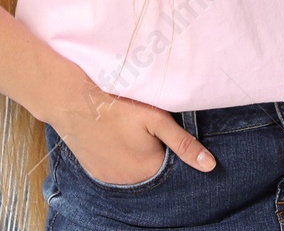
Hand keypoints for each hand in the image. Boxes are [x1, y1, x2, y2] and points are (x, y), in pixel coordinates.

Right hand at [46, 66, 214, 185]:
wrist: (72, 101)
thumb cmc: (117, 105)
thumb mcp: (156, 119)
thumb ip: (184, 144)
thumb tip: (210, 166)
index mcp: (149, 170)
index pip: (171, 166)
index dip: (170, 147)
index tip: (161, 132)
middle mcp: (130, 182)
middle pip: (151, 170)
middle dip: (153, 153)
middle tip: (143, 129)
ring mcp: (110, 179)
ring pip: (132, 171)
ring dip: (134, 157)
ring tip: (126, 132)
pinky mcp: (95, 173)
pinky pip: (114, 170)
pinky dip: (117, 159)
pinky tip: (114, 139)